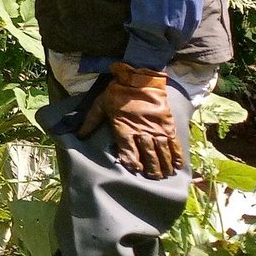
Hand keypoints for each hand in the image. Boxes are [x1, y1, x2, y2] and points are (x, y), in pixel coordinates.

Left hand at [78, 62, 184, 178]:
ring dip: (163, 165)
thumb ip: (90, 121)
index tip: (135, 170)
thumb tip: (79, 135)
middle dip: (151, 168)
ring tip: (164, 175)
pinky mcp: (168, 124)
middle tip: (152, 178)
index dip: (132, 162)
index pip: (128, 151)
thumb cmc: (117, 92)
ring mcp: (156, 129)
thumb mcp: (100, 104)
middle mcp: (142, 131)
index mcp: (124, 128)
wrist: (139, 78)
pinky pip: (173, 143)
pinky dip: (176, 154)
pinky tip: (177, 165)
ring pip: (162, 151)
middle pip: (148, 155)